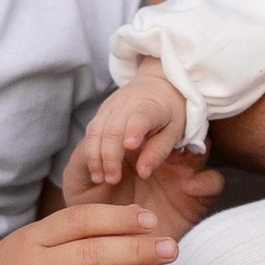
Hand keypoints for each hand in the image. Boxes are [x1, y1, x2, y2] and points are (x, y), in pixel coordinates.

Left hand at [60, 127, 220, 242]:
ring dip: (186, 152)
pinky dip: (205, 181)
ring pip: (201, 149)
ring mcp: (181, 176)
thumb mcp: (80, 185)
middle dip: (161, 134)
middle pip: (176, 131)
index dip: (133, 126)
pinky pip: (213, 182)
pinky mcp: (197, 199)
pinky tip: (187, 187)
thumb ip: (83, 160)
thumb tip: (93, 140)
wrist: (112, 251)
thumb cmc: (95, 213)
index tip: (120, 143)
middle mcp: (162, 158)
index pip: (144, 124)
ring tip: (160, 168)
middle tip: (138, 147)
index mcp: (136, 149)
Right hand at [79, 74, 189, 188]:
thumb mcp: (174, 132)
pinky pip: (91, 131)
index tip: (131, 146)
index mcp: (150, 106)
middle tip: (113, 179)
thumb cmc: (170, 112)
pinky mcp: (101, 111)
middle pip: (112, 129)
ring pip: (96, 130)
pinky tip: (95, 169)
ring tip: (99, 178)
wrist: (157, 85)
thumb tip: (143, 173)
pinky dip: (90, 151)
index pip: (140, 117)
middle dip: (110, 156)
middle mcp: (126, 103)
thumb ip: (158, 152)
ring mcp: (110, 106)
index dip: (134, 130)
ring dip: (95, 156)